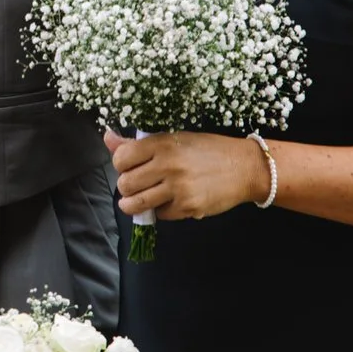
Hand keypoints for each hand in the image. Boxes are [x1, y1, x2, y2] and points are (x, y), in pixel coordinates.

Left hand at [104, 129, 269, 223]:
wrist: (245, 168)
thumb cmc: (208, 150)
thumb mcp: (175, 139)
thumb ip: (139, 143)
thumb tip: (107, 137)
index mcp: (163, 144)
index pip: (122, 158)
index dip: (121, 164)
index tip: (129, 166)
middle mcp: (168, 165)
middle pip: (125, 183)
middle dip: (126, 186)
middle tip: (136, 184)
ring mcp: (178, 188)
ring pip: (136, 203)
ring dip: (133, 204)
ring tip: (138, 200)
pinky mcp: (187, 208)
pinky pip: (160, 214)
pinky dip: (160, 210)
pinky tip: (168, 202)